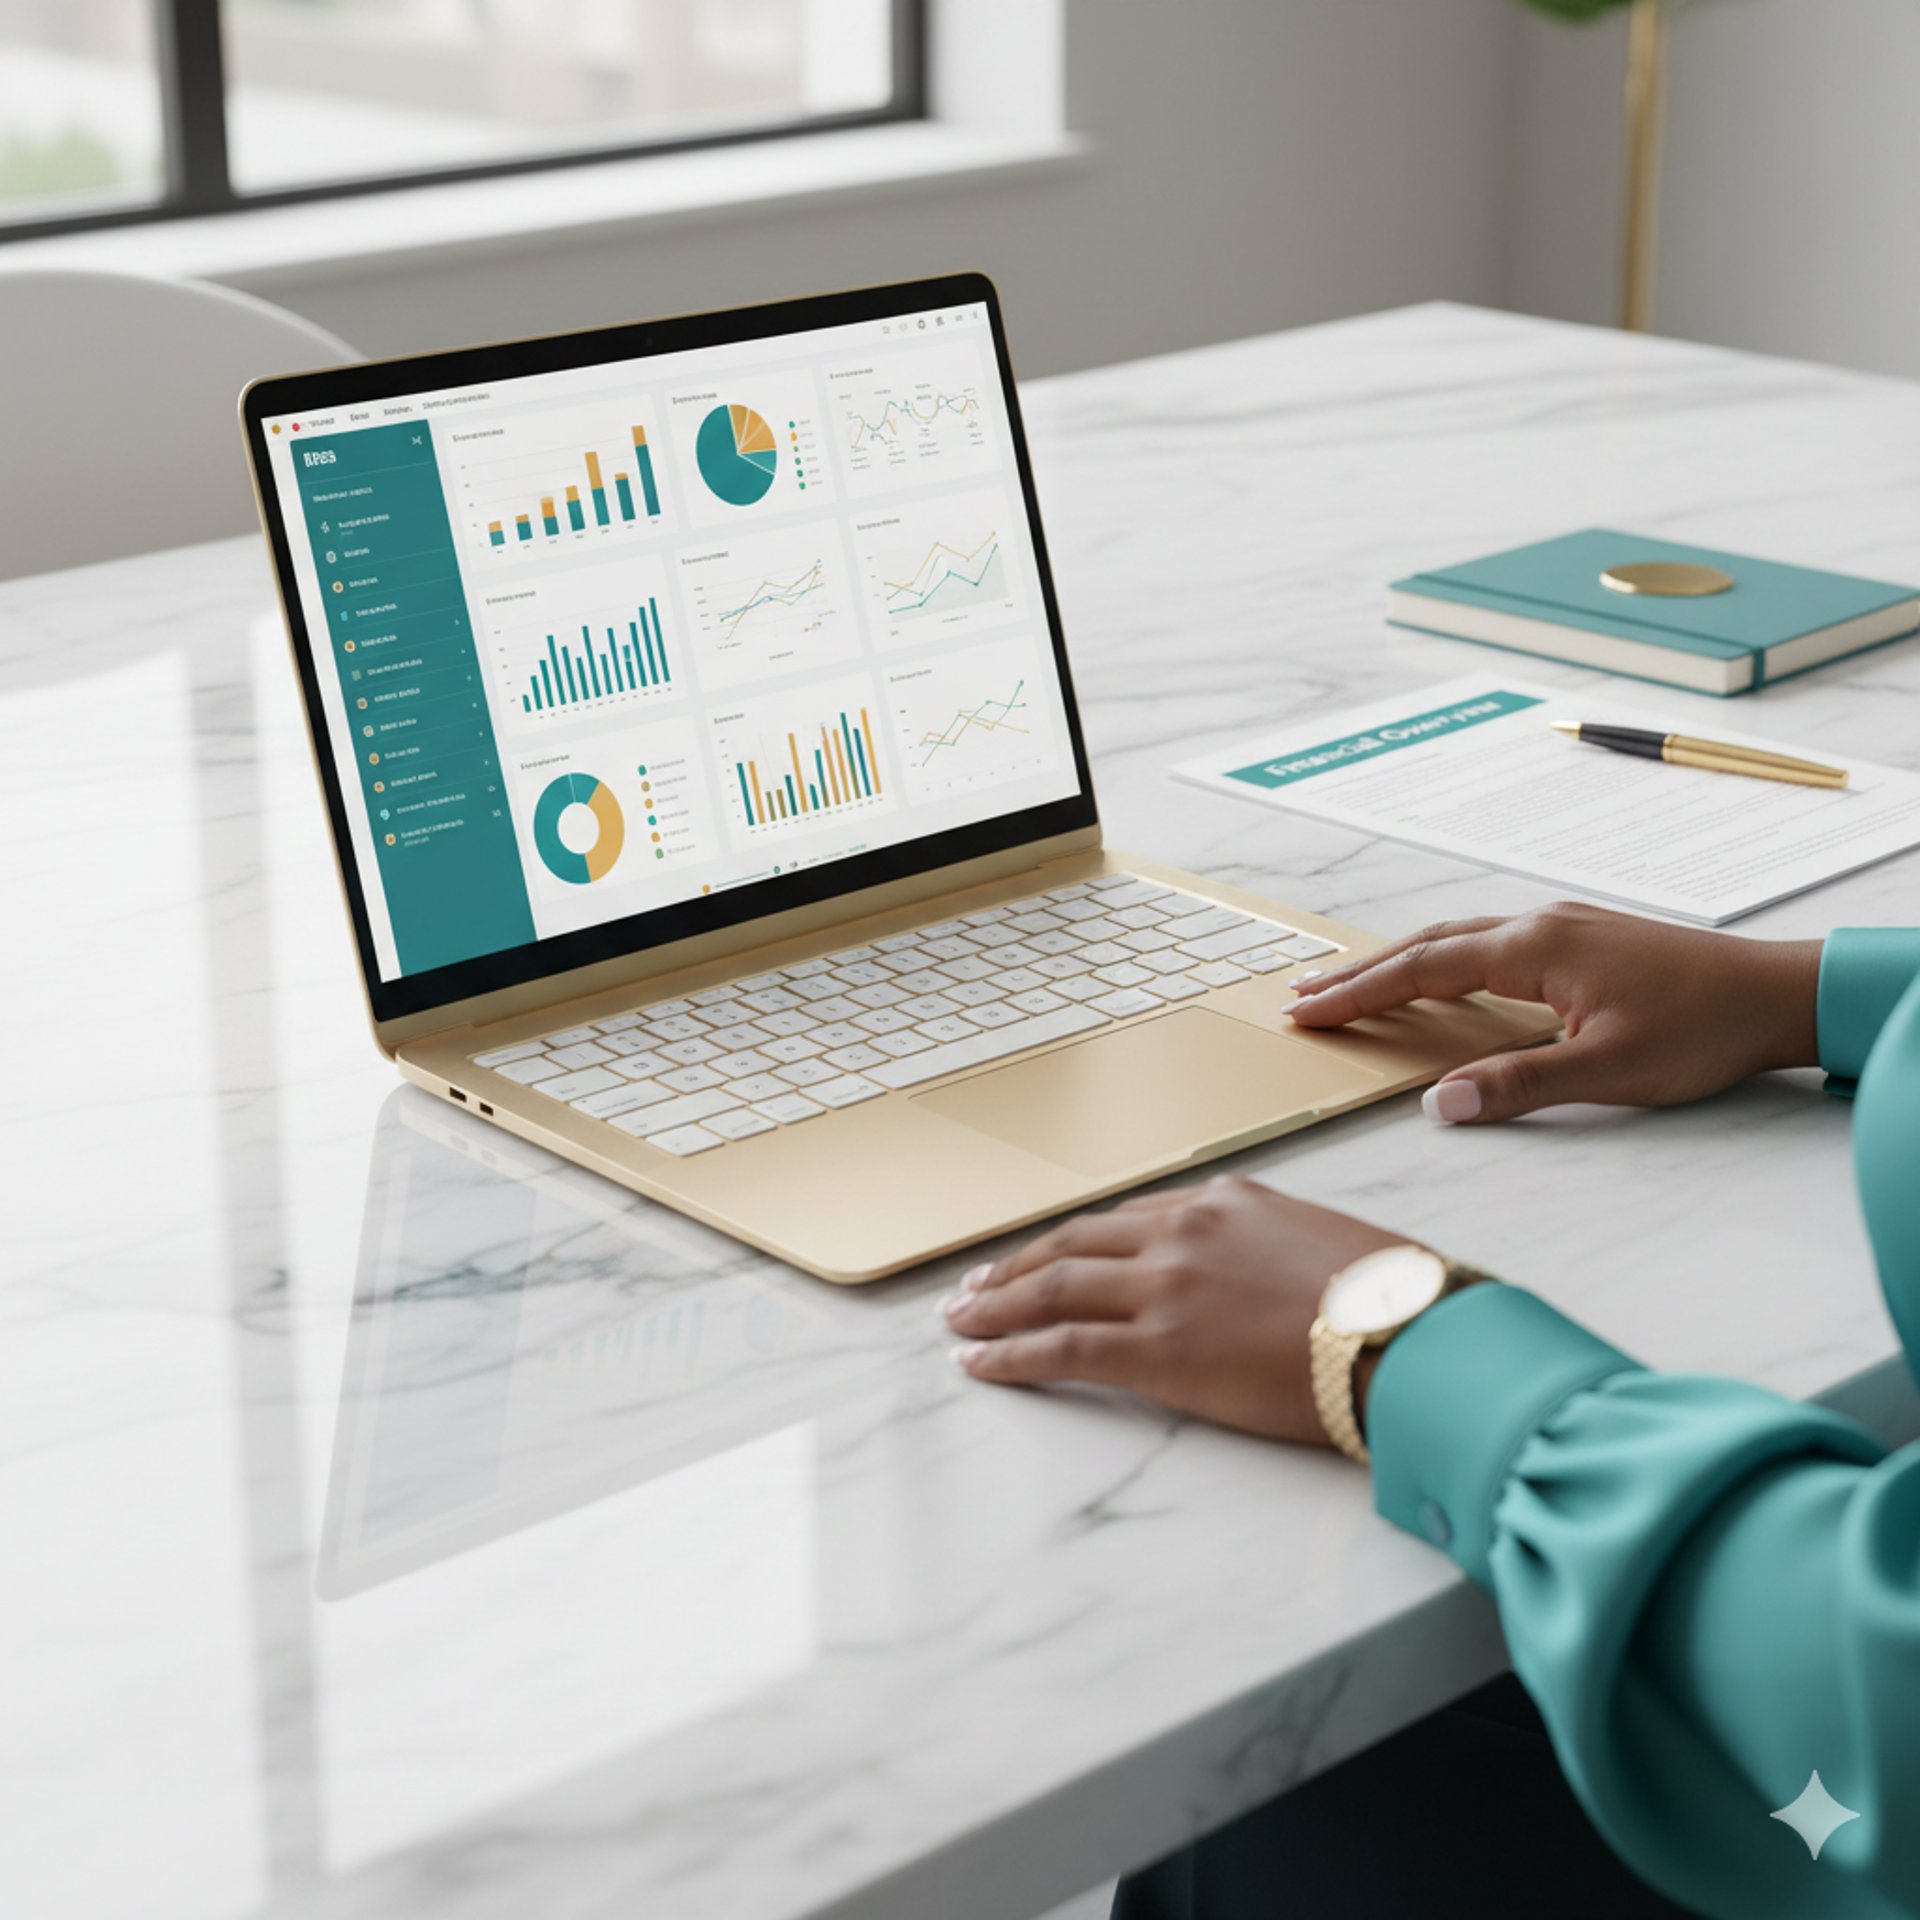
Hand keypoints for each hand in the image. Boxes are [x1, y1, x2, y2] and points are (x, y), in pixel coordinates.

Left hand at [943, 1175, 1408, 1444]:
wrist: (1414, 1336)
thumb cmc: (1394, 1301)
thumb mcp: (1325, 1247)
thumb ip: (1268, 1252)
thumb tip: (1259, 1282)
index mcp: (1225, 1202)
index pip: (1127, 1220)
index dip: (1075, 1242)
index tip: (1044, 1256)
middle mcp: (1183, 1231)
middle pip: (1074, 1244)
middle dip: (1018, 1267)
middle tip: (978, 1285)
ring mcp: (1164, 1287)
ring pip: (1053, 1289)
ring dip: (996, 1305)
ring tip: (960, 1321)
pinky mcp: (1157, 1348)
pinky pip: (1061, 1348)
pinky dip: (1010, 1354)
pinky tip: (979, 1363)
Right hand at [1286, 901, 1822, 1123]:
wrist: (1776, 994)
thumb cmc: (1701, 1030)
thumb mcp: (1608, 1071)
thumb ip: (1518, 1084)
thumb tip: (1442, 1103)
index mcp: (1533, 948)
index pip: (1422, 969)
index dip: (1359, 993)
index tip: (1308, 1011)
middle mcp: (1538, 924)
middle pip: (1426, 943)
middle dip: (1360, 971)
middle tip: (1303, 996)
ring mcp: (1559, 926)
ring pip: (1456, 937)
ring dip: (1397, 962)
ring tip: (1351, 985)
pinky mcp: (1578, 939)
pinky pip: (1485, 942)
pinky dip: (1440, 959)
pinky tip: (1438, 977)